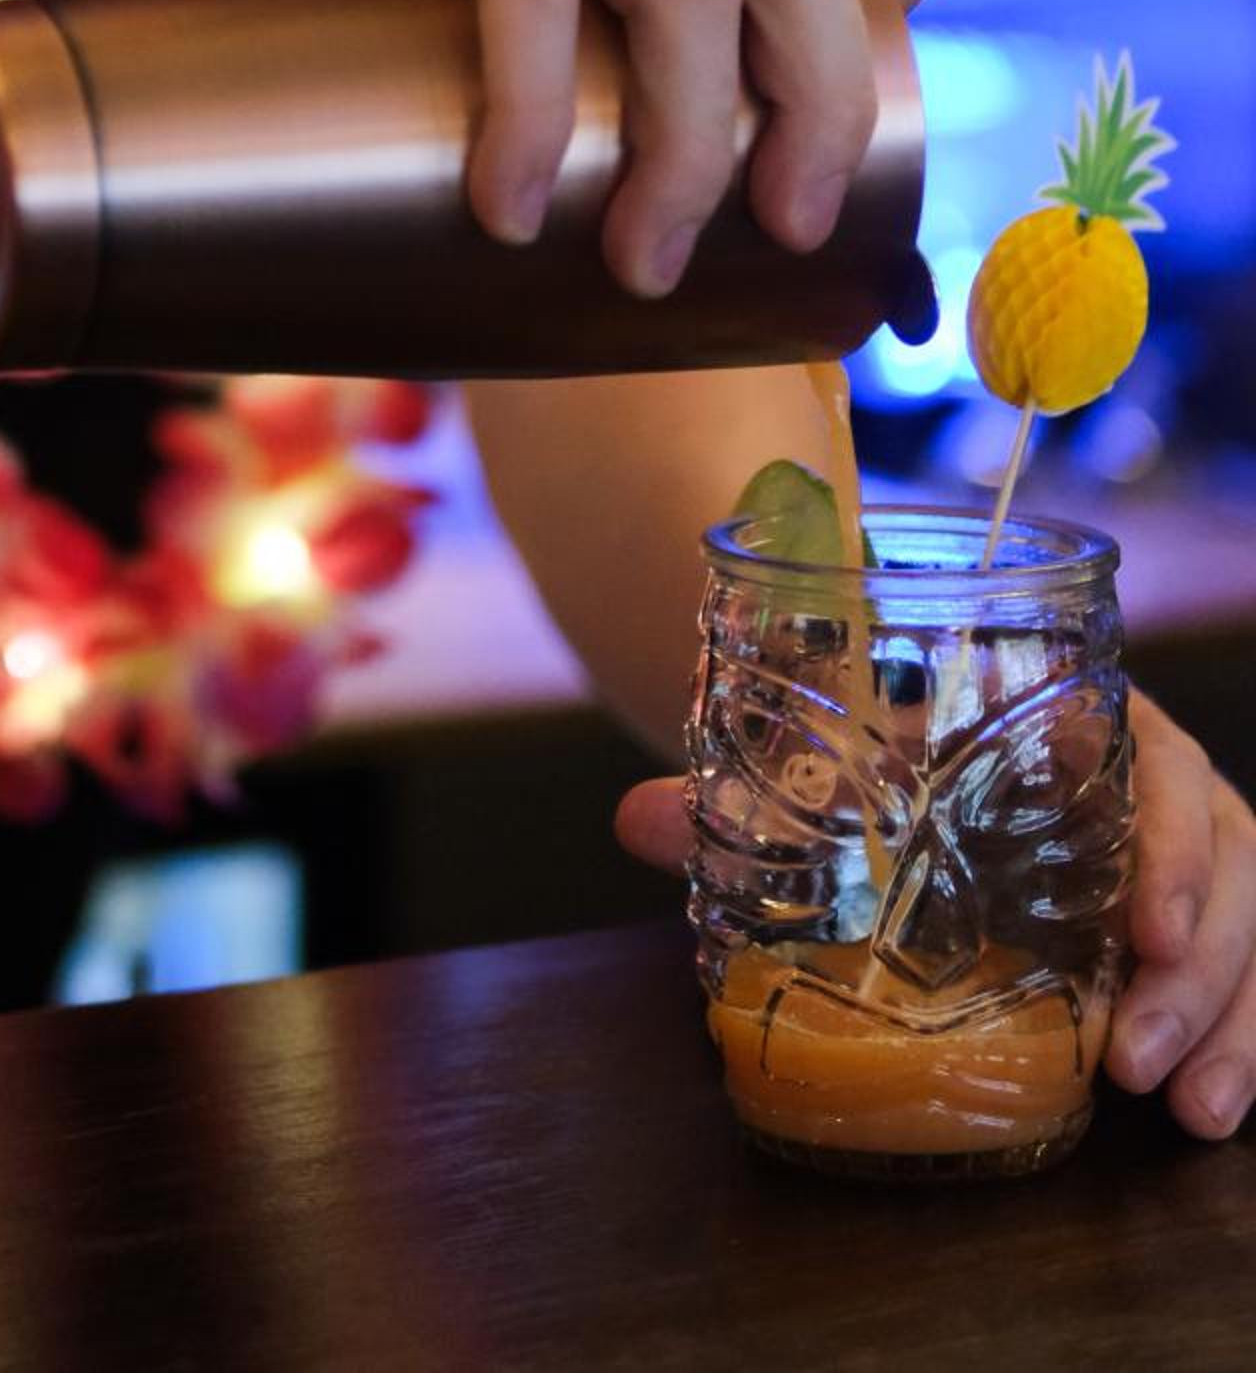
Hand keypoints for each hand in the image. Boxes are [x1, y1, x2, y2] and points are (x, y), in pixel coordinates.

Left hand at [614, 692, 1255, 1141]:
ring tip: (1188, 1110)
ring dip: (1231, 1019)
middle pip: (1220, 858)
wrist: (892, 731)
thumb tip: (635, 818)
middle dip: (1199, 968)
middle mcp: (1147, 778)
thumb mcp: (829, 759)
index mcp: (1078, 715)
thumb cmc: (882, 741)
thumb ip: (738, 790)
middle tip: (1139, 1055)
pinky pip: (1242, 973)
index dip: (1171, 839)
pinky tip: (1206, 1113)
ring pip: (1247, 924)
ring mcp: (1178, 852)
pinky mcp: (1181, 920)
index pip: (1159, 759)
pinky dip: (1236, 1040)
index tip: (1144, 923)